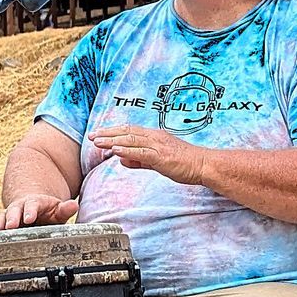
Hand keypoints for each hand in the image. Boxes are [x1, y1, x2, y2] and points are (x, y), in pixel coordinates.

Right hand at [0, 193, 78, 231]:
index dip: (30, 211)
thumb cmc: (48, 212)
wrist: (33, 208)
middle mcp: (19, 207)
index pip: (33, 205)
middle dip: (11, 218)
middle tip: (9, 227)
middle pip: (13, 210)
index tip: (29, 218)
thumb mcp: (58, 210)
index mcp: (35, 203)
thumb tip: (74, 205)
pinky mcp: (1, 223)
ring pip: (1, 217)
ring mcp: (9, 214)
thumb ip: (65, 210)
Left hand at [91, 123, 206, 185]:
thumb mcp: (159, 161)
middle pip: (127, 132)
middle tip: (92, 135)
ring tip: (98, 141)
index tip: (99, 134)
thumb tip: (122, 160)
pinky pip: (142, 153)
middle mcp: (155, 137)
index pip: (130, 131)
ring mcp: (159, 146)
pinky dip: (128, 151)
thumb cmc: (185, 163)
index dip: (113, 132)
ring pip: (131, 141)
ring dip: (113, 140)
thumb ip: (140, 160)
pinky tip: (116, 150)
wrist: (204, 165)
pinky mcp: (162, 157)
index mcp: (155, 136)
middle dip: (108, 133)